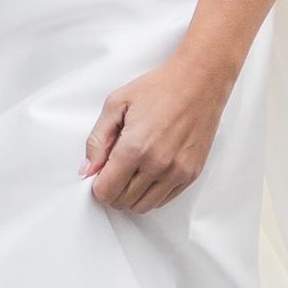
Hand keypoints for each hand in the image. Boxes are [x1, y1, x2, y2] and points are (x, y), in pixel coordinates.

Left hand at [85, 51, 235, 214]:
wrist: (199, 81)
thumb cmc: (160, 88)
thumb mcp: (116, 103)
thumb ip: (97, 140)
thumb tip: (87, 169)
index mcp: (134, 147)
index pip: (106, 191)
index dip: (98, 184)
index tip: (101, 172)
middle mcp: (157, 164)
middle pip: (122, 201)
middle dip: (113, 189)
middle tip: (116, 169)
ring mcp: (177, 172)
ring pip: (143, 206)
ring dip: (132, 195)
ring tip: (133, 171)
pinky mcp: (191, 173)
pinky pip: (163, 200)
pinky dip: (152, 193)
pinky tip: (150, 172)